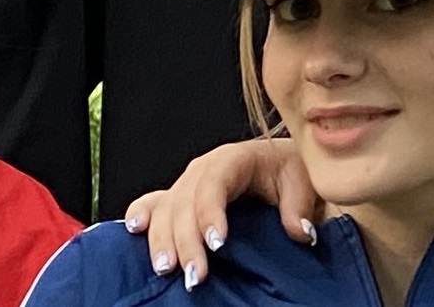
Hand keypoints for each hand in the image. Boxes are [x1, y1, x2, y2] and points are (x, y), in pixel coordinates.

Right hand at [124, 138, 320, 287]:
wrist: (280, 165)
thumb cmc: (288, 171)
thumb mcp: (301, 182)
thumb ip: (298, 206)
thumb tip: (300, 231)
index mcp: (233, 159)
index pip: (214, 184)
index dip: (210, 213)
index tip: (217, 244)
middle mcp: (203, 170)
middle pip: (184, 203)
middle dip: (185, 240)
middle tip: (194, 274)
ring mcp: (187, 184)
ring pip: (164, 209)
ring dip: (162, 240)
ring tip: (165, 269)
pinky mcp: (178, 199)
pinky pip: (153, 204)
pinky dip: (141, 216)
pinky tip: (132, 231)